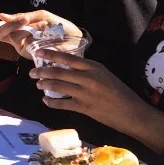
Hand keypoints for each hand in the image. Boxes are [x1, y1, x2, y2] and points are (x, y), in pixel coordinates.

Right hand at [0, 11, 82, 55]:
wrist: (75, 37)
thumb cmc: (58, 26)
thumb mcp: (40, 16)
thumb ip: (21, 17)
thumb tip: (1, 16)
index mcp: (17, 28)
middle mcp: (17, 39)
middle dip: (5, 25)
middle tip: (19, 19)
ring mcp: (23, 47)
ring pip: (12, 37)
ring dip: (20, 27)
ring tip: (32, 22)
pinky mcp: (31, 54)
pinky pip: (24, 43)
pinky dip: (31, 33)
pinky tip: (41, 28)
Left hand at [28, 49, 163, 150]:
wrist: (131, 112)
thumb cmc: (119, 92)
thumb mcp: (105, 75)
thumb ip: (88, 71)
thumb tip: (68, 68)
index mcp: (94, 67)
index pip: (68, 58)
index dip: (51, 54)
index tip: (38, 52)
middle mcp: (88, 78)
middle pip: (59, 72)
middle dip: (42, 72)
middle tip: (32, 72)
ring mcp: (85, 93)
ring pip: (58, 87)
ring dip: (45, 85)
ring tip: (39, 84)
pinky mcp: (84, 108)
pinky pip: (62, 104)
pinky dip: (52, 102)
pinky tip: (46, 101)